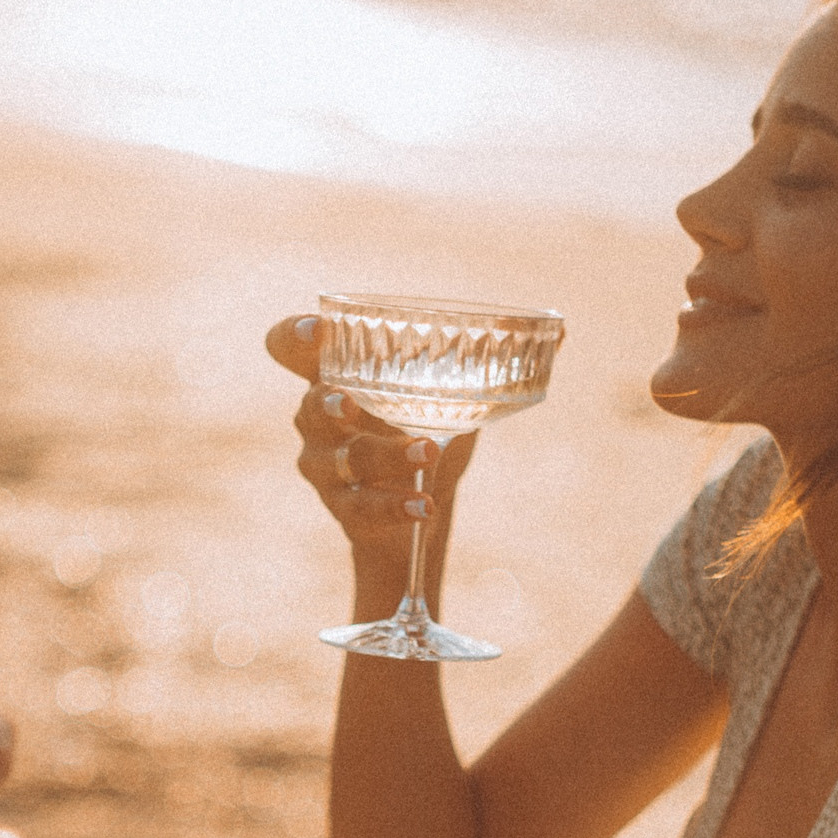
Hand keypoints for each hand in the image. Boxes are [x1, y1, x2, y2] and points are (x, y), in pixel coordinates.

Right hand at [264, 312, 476, 557]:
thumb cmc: (425, 431)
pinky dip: (397, 505)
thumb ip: (472, 364)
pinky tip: (424, 505)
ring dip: (386, 456)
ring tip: (428, 453)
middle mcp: (318, 420)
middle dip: (328, 404)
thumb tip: (549, 331)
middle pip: (309, 408)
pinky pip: (365, 507)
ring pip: (345, 460)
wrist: (421, 503)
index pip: (289, 349)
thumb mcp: (446, 394)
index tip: (316, 330)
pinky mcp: (345, 508)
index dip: (293, 338)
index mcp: (334, 377)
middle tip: (351, 403)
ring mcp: (326, 468)